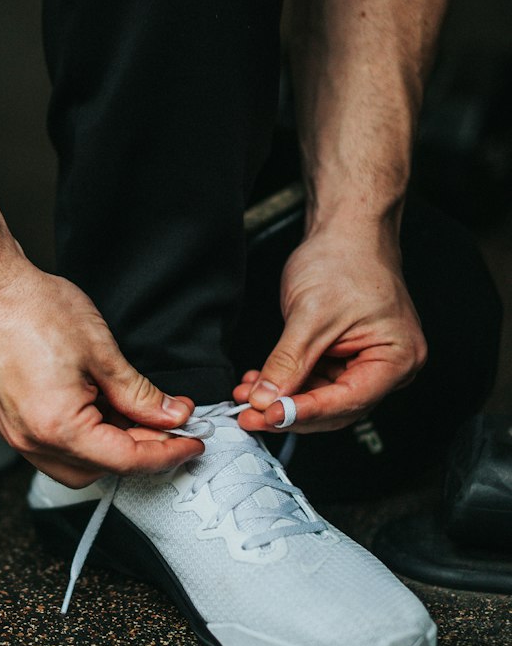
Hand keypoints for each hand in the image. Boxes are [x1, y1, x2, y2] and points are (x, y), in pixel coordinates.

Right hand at [0, 265, 203, 486]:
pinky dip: (84, 439)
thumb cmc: (30, 310)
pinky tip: (101, 410)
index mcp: (58, 427)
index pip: (127, 460)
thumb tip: (169, 415)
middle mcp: (31, 440)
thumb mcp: (102, 351)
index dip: (168, 453)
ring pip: (75, 465)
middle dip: (140, 452)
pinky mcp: (8, 422)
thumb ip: (140, 394)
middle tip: (169, 424)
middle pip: (100, 471)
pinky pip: (53, 448)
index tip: (192, 443)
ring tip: (135, 414)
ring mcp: (15, 434)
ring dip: (110, 449)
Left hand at [233, 224, 426, 434]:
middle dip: (290, 411)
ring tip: (248, 397)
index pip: (348, 400)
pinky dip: (288, 383)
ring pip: (322, 397)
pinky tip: (261, 383)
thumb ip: (288, 363)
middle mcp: (389, 366)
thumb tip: (267, 399)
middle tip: (251, 415)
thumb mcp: (310, 315)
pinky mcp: (346, 356)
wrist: (346, 229)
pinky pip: (316, 380)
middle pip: (336, 407)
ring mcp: (367, 362)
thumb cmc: (345, 258)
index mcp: (397, 357)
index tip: (269, 416)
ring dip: (283, 399)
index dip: (305, 412)